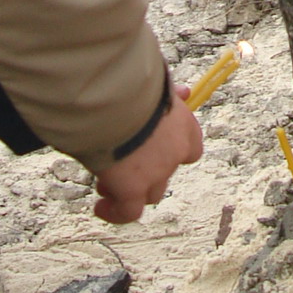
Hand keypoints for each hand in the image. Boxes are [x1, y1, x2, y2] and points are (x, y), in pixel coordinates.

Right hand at [92, 89, 201, 222]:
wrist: (114, 96)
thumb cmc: (131, 80)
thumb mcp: (157, 82)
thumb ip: (169, 93)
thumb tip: (185, 93)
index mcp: (183, 125)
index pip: (190, 146)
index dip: (173, 148)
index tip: (156, 143)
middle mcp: (174, 152)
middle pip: (167, 171)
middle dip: (146, 170)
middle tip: (122, 162)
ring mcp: (155, 173)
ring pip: (150, 193)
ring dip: (131, 189)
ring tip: (106, 181)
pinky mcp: (132, 189)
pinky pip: (128, 211)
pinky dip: (115, 212)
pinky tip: (101, 208)